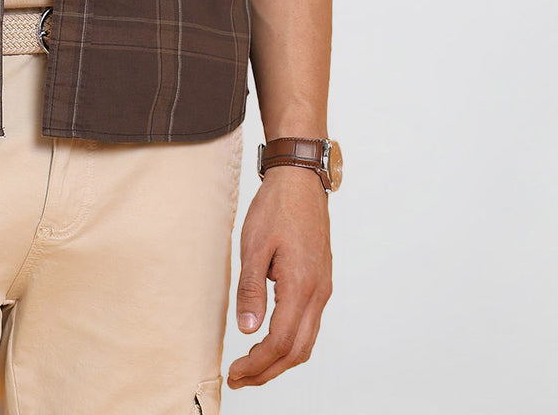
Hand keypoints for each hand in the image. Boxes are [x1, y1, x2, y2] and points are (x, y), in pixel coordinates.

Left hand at [226, 165, 332, 388]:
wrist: (300, 180)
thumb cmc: (276, 207)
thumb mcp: (254, 245)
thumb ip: (251, 290)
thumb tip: (246, 330)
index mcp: (301, 286)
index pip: (281, 342)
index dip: (257, 363)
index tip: (235, 372)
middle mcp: (318, 293)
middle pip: (297, 351)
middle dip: (268, 371)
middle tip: (239, 378)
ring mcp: (323, 288)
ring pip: (306, 341)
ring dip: (279, 360)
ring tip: (251, 366)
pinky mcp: (321, 282)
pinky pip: (309, 324)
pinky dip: (290, 342)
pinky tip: (270, 339)